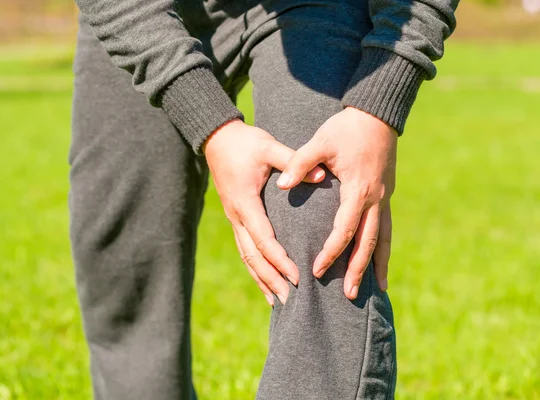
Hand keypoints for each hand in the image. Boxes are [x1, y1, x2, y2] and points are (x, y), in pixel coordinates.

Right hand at [204, 119, 324, 304]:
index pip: (264, 239)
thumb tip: (322, 175)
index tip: (297, 276)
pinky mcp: (236, 218)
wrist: (217, 139)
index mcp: (246, 203)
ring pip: (247, 257)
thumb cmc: (245, 143)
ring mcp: (234, 219)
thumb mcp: (269, 147)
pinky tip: (265, 283)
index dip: (280, 260)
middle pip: (253, 256)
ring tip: (279, 301)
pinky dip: (255, 269)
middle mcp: (237, 216)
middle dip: (272, 279)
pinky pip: (244, 249)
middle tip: (291, 300)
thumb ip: (294, 161)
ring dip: (262, 279)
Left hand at [276, 107, 395, 299]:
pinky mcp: (387, 195)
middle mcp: (376, 200)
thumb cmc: (346, 128)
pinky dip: (384, 248)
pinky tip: (382, 262)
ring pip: (384, 239)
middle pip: (369, 243)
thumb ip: (300, 163)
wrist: (378, 115)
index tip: (317, 270)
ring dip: (378, 264)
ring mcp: (385, 199)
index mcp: (358, 191)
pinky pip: (387, 228)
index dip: (330, 252)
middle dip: (359, 270)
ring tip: (377, 289)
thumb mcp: (320, 142)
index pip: (343, 231)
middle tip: (351, 296)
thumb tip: (281, 184)